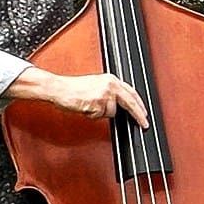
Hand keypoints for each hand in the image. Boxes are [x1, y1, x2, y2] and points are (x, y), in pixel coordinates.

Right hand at [8, 66, 148, 126]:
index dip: (140, 104)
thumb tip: (124, 105)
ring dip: (101, 113)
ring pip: (112, 112)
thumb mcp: (97, 85)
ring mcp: (104, 93)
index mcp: (111, 79)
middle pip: (131, 102)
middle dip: (138, 115)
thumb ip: (111, 92)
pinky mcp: (96, 102)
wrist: (58, 88)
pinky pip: (100, 116)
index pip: (132, 92)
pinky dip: (92, 115)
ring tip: (89, 105)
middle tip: (144, 124)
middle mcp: (110, 85)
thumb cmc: (73, 88)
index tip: (145, 113)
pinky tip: (85, 107)